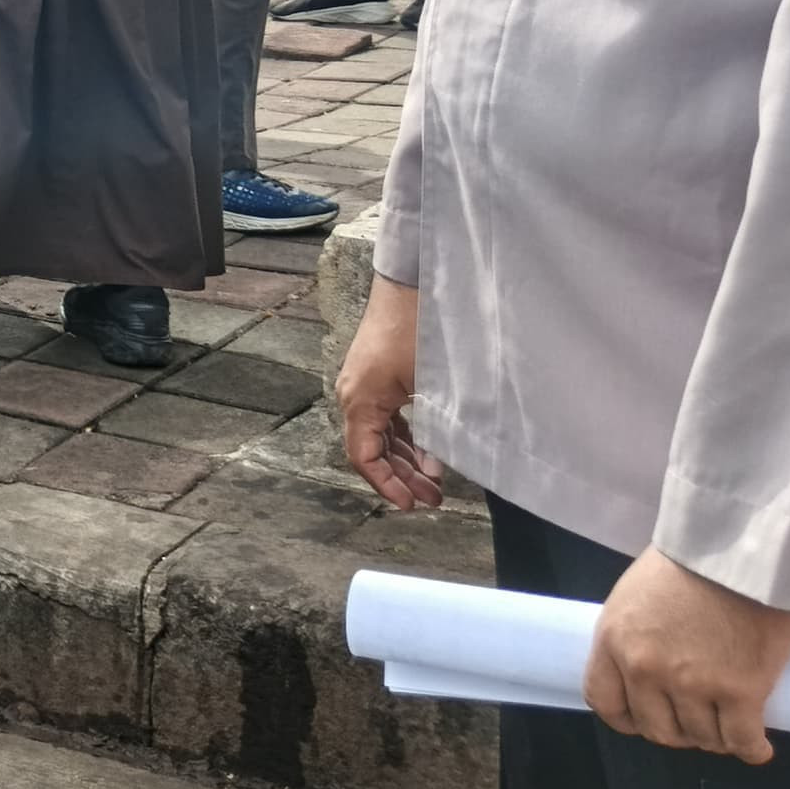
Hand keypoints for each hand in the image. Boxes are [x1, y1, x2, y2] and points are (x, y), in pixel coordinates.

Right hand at [334, 277, 444, 511]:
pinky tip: (427, 451)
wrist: (411, 284)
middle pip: (371, 449)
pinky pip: (383, 417)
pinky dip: (404, 437)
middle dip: (402, 477)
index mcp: (360, 401)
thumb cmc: (420, 332)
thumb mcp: (430, 387)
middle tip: (434, 498)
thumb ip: (432, 431)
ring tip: (433, 481)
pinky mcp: (375, 375)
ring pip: (378, 434)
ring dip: (404, 458)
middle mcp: (353, 395)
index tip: (410, 504)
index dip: (386, 485)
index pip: (363, 457)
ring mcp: (362, 384)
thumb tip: (436, 470)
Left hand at [586, 548, 789, 763]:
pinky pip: (742, 740)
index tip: (646, 717)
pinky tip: (757, 746)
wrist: (741, 544)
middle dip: (677, 729)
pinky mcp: (741, 692)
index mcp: (613, 641)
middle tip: (697, 719)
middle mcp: (646, 669)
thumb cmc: (691, 560)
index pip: (604, 702)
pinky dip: (751, 748)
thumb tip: (645, 669)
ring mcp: (693, 684)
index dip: (627, 717)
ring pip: (701, 738)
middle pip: (656, 728)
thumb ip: (634, 635)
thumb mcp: (636, 594)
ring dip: (715, 737)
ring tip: (728, 724)